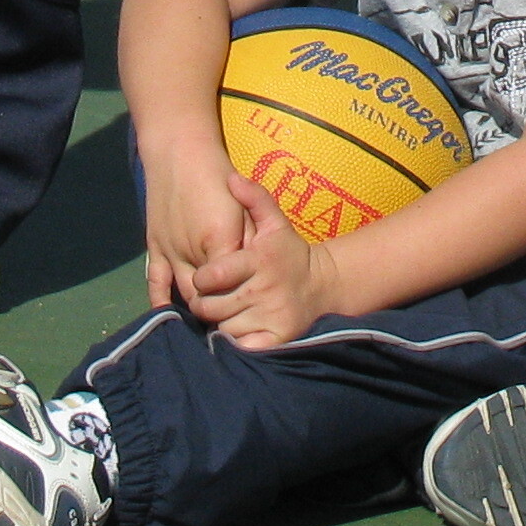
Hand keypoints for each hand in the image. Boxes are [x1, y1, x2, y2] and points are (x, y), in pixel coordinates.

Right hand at [142, 141, 254, 312]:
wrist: (180, 152)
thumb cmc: (217, 176)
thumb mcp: (241, 208)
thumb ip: (249, 239)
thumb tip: (254, 267)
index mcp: (220, 241)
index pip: (232, 285)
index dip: (241, 302)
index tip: (251, 316)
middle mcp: (193, 251)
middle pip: (207, 296)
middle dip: (220, 313)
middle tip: (230, 327)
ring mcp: (171, 250)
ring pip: (183, 293)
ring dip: (194, 310)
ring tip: (205, 326)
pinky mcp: (155, 246)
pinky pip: (156, 281)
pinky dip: (160, 302)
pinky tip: (167, 318)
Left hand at [182, 172, 339, 348]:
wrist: (323, 286)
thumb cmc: (289, 252)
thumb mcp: (275, 222)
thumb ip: (254, 198)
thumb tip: (231, 178)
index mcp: (258, 260)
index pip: (215, 275)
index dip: (203, 279)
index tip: (204, 278)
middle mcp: (264, 290)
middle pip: (213, 306)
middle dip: (204, 304)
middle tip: (208, 299)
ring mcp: (271, 317)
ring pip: (224, 328)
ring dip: (218, 323)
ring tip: (222, 313)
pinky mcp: (277, 339)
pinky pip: (242, 347)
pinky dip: (235, 343)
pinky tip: (237, 331)